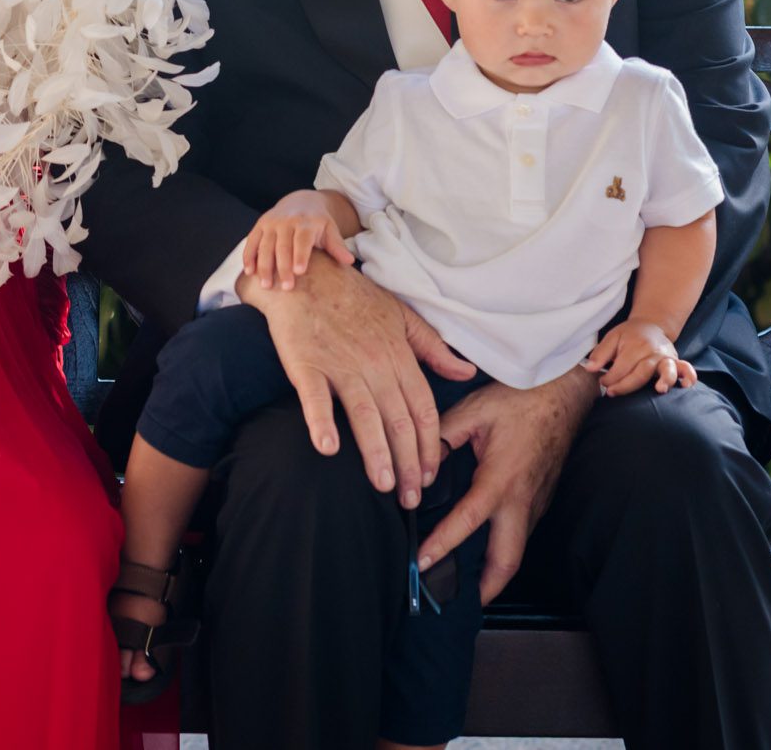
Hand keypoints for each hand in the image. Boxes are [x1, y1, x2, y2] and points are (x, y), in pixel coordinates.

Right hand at [242, 256, 474, 508]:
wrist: (304, 273)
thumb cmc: (352, 297)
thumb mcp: (401, 315)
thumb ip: (433, 347)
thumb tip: (466, 373)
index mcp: (398, 354)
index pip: (423, 408)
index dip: (430, 445)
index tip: (431, 476)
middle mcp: (374, 362)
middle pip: (399, 419)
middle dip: (409, 462)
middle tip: (412, 498)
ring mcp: (339, 363)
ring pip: (365, 414)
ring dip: (376, 452)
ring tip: (384, 485)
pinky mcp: (306, 363)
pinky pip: (314, 397)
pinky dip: (320, 422)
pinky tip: (328, 449)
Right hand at [243, 191, 354, 290]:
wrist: (301, 201)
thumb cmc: (318, 222)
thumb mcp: (330, 230)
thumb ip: (337, 246)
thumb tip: (349, 261)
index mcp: (305, 222)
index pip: (301, 240)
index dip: (300, 255)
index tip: (299, 272)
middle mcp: (286, 221)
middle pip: (282, 246)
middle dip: (282, 267)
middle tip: (285, 288)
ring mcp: (271, 223)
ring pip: (265, 246)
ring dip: (264, 266)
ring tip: (266, 285)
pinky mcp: (260, 225)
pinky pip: (252, 242)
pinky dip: (249, 257)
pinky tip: (249, 272)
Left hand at [417, 371, 595, 603]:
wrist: (564, 394)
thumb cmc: (520, 399)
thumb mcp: (473, 410)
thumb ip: (441, 436)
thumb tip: (419, 465)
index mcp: (501, 478)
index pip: (468, 522)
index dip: (443, 545)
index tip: (422, 563)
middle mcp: (522, 499)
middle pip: (508, 560)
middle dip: (486, 588)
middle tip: (460, 601)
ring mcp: (536, 502)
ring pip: (518, 549)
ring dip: (496, 571)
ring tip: (468, 583)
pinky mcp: (542, 498)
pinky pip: (522, 532)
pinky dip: (505, 548)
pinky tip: (486, 547)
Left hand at [581, 319, 697, 396]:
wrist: (651, 325)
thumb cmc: (630, 335)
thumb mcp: (612, 337)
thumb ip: (600, 353)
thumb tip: (589, 369)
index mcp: (635, 345)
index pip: (622, 367)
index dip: (610, 378)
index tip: (603, 382)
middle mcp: (653, 351)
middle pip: (641, 372)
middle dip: (625, 385)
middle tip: (611, 392)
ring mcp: (666, 357)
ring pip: (666, 370)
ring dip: (665, 379)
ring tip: (659, 389)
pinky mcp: (676, 361)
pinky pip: (686, 368)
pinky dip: (689, 376)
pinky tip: (686, 386)